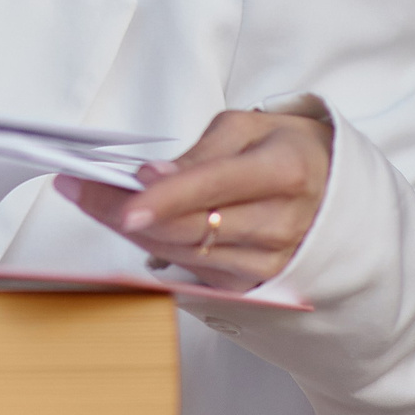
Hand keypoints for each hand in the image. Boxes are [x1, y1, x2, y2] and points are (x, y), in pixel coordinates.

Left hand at [55, 109, 332, 291]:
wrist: (337, 197)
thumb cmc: (290, 152)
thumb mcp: (253, 128)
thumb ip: (202, 151)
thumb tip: (152, 177)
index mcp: (284, 172)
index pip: (213, 187)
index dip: (164, 199)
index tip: (123, 204)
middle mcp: (280, 224)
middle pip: (189, 227)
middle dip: (124, 211)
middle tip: (77, 188)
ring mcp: (268, 263)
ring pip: (184, 253)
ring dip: (131, 231)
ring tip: (90, 200)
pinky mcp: (253, 285)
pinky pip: (193, 270)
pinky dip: (155, 248)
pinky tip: (128, 226)